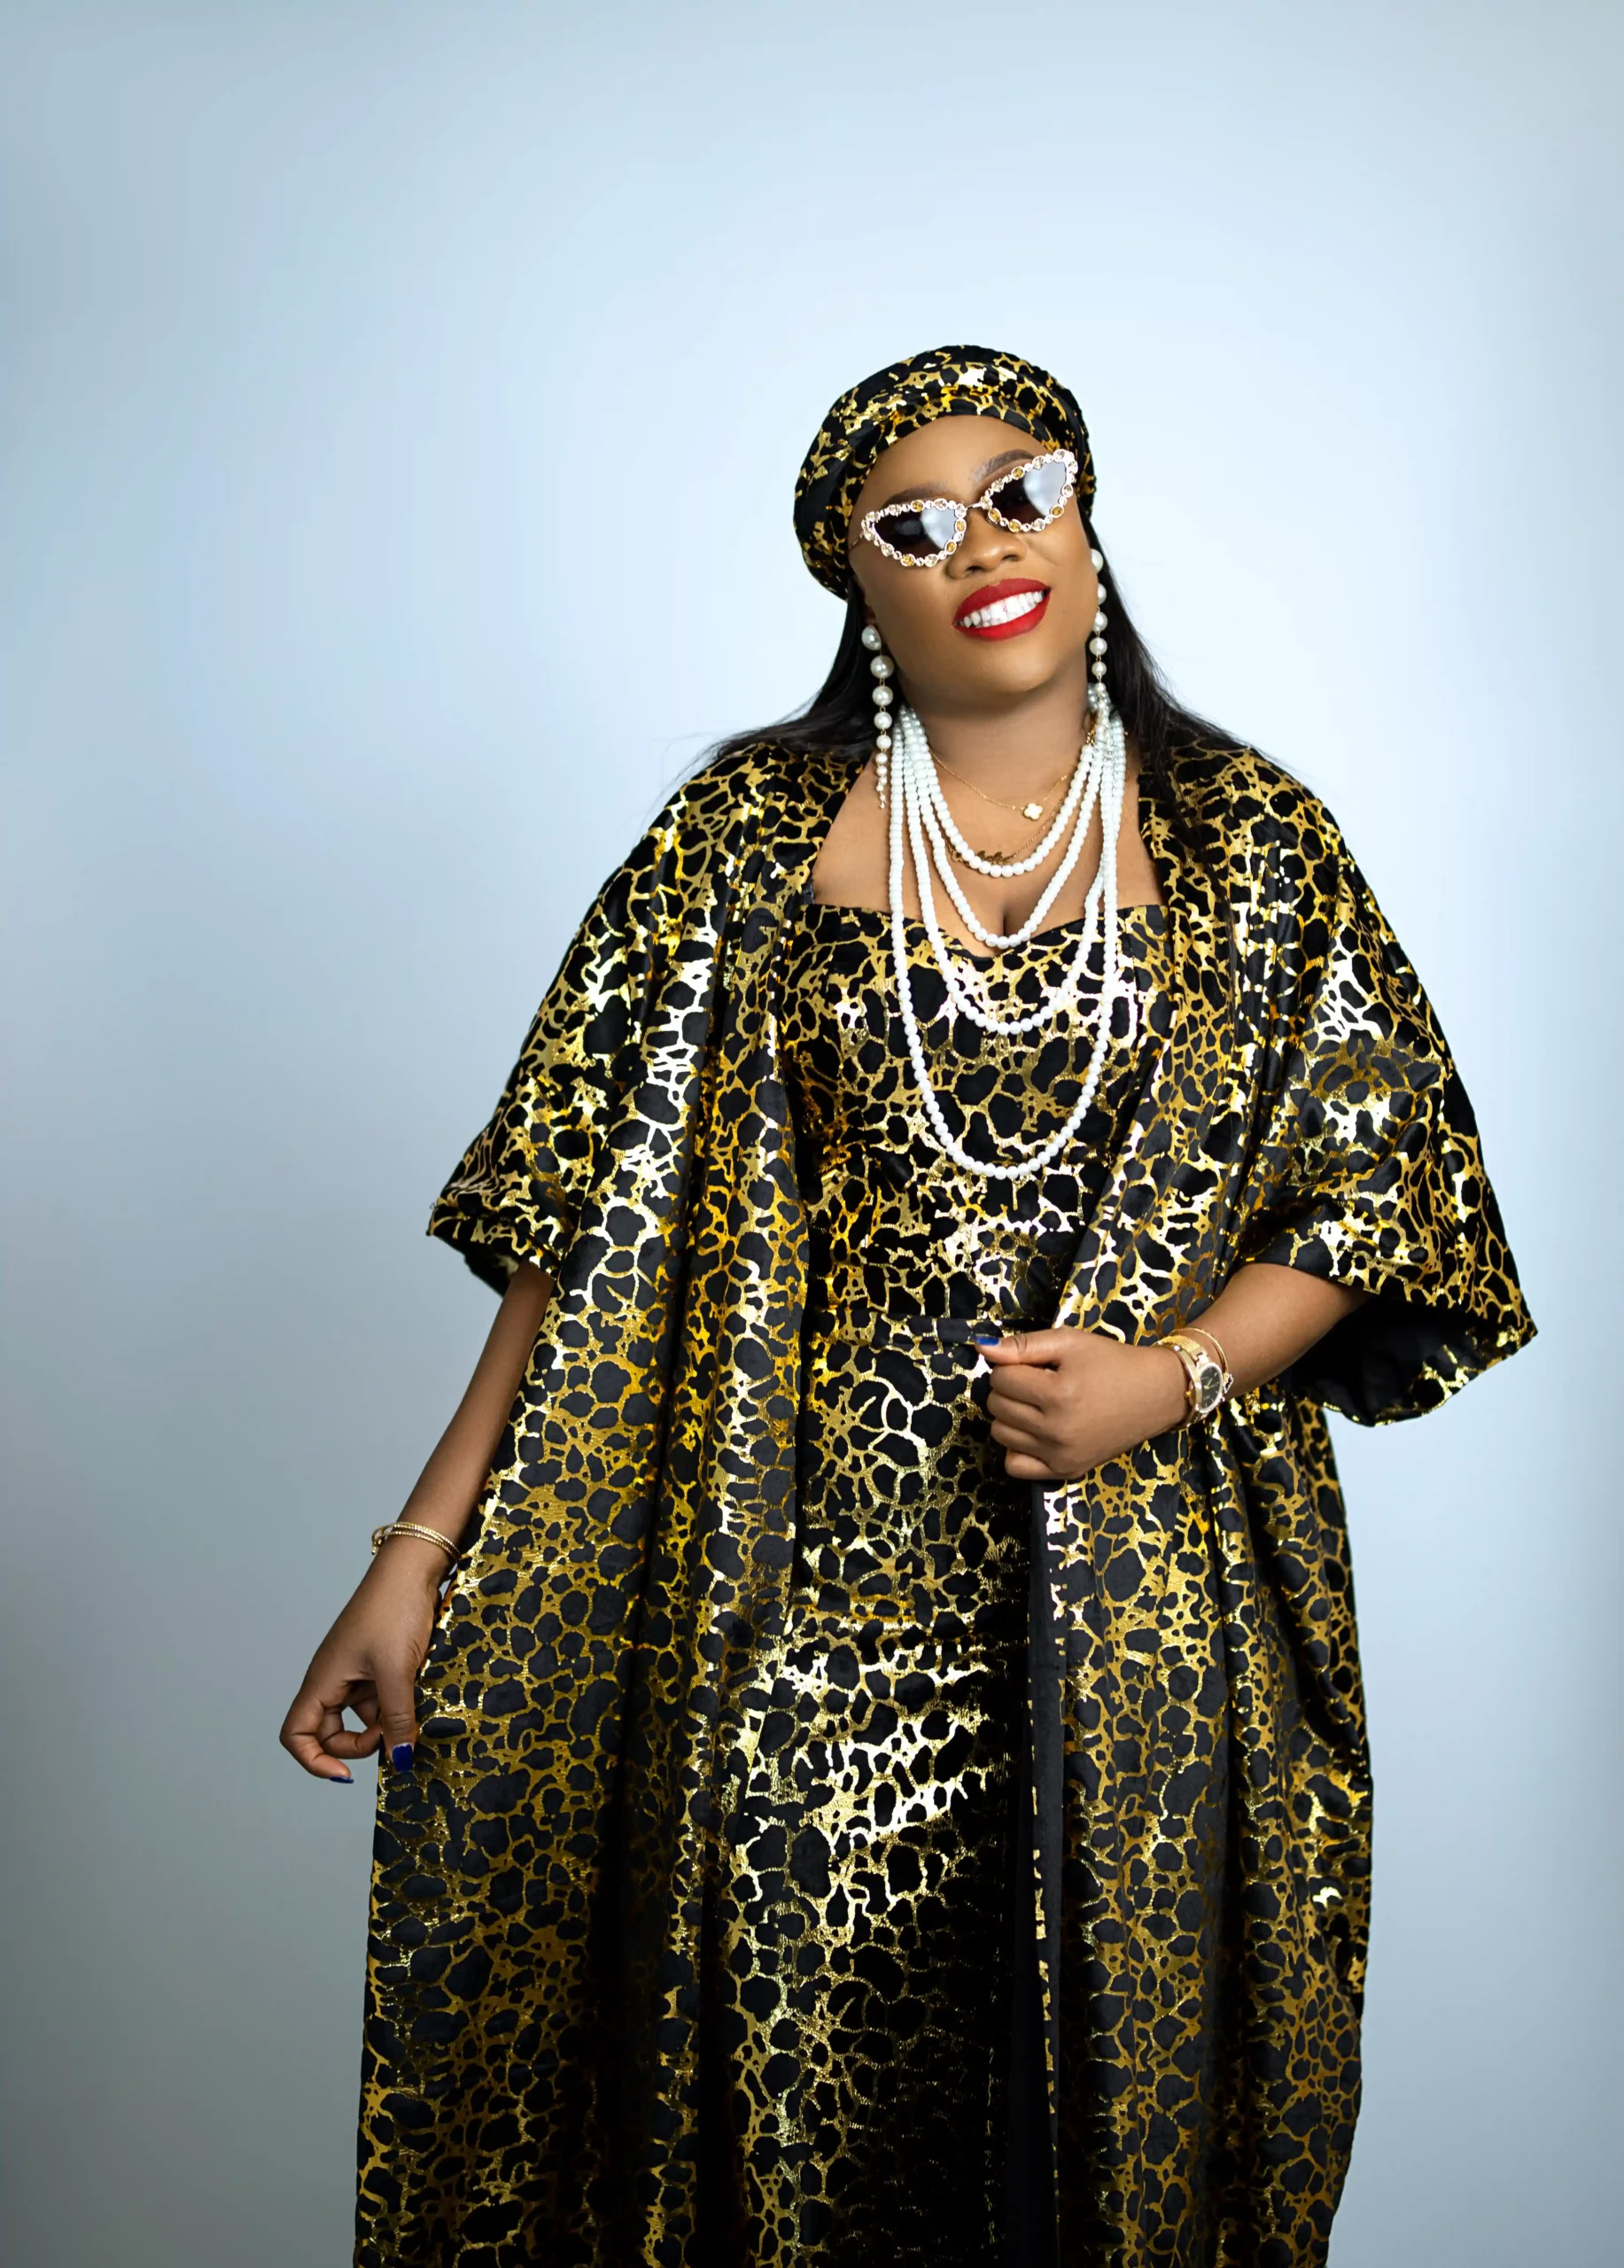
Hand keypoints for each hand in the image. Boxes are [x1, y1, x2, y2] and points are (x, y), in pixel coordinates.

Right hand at [278, 1539, 445, 1783]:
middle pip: (331, 1732)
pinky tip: (421, 1693)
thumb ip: (397, 1719)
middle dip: (361, 1744)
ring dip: (387, 1722)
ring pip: (363, 1716)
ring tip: (415, 1704)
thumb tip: (400, 1760)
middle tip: (395, 1735)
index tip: (346, 1774)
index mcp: (322, 1681)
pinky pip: (382, 1698)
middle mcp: (333, 1679)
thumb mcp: (397, 1671)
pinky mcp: (379, 1663)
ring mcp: (356, 1671)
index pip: (297, 1735)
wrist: (414, 1567)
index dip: (314, 1761)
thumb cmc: (394, 1610)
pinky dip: (399, 1703)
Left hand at [981, 1326, 1187, 1482]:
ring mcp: (1060, 1456)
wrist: (1154, 1395)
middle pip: (997, 1406)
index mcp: (1058, 1394)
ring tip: (1037, 1404)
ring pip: (1000, 1434)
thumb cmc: (1112, 1363)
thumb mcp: (1069, 1342)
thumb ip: (1023, 1345)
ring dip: (1010, 1415)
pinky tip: (1034, 1431)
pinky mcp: (1066, 1471)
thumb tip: (982, 1349)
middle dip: (1009, 1388)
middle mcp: (1057, 1430)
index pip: (1000, 1378)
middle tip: (1038, 1382)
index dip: (1012, 1366)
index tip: (1034, 1365)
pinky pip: (1015, 1466)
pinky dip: (1017, 1447)